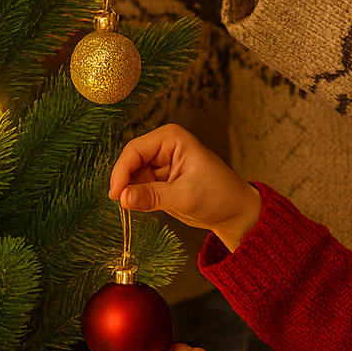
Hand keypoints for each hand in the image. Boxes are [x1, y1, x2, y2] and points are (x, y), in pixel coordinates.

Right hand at [109, 123, 260, 252]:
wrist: (235, 212)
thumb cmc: (219, 196)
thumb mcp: (184, 197)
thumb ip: (151, 196)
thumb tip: (122, 198)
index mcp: (171, 138)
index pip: (134, 150)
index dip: (121, 171)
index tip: (116, 194)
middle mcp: (163, 147)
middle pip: (130, 162)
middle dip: (124, 182)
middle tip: (122, 204)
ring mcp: (160, 163)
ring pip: (131, 176)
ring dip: (130, 191)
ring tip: (135, 207)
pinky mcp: (160, 180)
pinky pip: (139, 186)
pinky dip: (136, 197)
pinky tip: (141, 206)